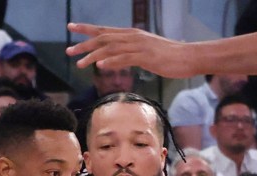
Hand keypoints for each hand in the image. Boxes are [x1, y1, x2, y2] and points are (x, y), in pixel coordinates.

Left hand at [66, 23, 194, 76]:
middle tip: (68, 51)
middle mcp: (132, 36)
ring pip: (111, 48)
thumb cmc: (168, 57)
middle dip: (84, 44)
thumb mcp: (146, 52)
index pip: (104, 30)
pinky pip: (125, 58)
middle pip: (103, 38)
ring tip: (79, 63)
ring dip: (93, 55)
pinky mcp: (146, 57)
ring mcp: (139, 46)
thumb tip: (118, 58)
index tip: (70, 27)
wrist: (188, 57)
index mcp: (131, 34)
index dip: (86, 28)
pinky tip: (100, 66)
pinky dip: (111, 62)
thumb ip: (131, 53)